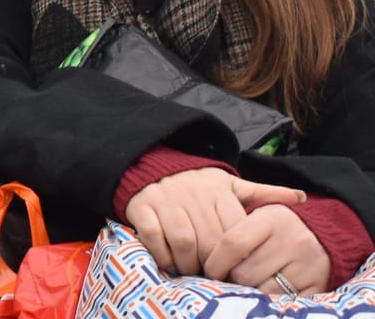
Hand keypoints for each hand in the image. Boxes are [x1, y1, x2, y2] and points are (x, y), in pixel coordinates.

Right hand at [124, 168, 304, 275]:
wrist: (151, 166)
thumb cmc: (197, 184)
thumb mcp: (229, 184)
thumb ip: (263, 194)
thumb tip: (301, 197)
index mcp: (217, 190)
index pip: (234, 231)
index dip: (236, 254)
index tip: (236, 267)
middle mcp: (191, 194)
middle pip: (210, 241)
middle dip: (213, 264)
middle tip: (213, 275)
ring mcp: (165, 200)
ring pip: (184, 241)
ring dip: (188, 263)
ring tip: (192, 270)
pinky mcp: (142, 208)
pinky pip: (155, 238)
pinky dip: (163, 255)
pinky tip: (169, 261)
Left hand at [202, 204, 329, 294]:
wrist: (322, 236)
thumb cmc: (277, 227)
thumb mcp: (258, 216)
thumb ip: (233, 229)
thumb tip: (202, 253)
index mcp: (271, 218)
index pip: (232, 243)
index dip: (215, 261)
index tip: (208, 269)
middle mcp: (292, 240)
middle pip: (245, 273)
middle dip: (231, 279)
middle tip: (228, 278)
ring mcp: (307, 265)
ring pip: (262, 291)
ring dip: (250, 291)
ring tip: (248, 283)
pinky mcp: (317, 286)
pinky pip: (283, 302)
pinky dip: (269, 300)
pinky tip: (264, 291)